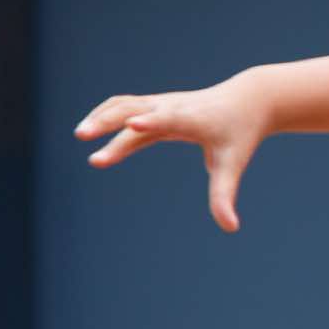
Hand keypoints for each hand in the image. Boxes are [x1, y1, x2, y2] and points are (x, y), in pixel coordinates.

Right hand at [74, 72, 271, 232]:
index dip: (152, 121)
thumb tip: (231, 228)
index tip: (133, 125)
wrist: (247, 101)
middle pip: (136, 109)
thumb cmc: (239, 135)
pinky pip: (124, 105)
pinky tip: (90, 128)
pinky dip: (105, 114)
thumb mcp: (233, 164)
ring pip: (125, 104)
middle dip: (109, 121)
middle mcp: (174, 106)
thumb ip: (224, 196)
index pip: (169, 118)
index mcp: (194, 120)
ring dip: (101, 117)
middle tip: (83, 136)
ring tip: (80, 135)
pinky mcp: (155, 103)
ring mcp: (162, 102)